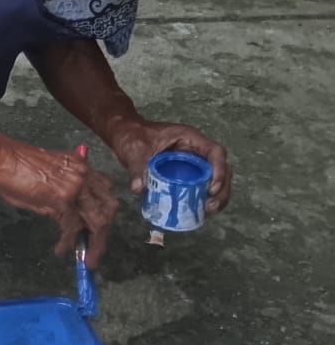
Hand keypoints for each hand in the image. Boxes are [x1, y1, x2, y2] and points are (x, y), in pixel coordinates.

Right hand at [0, 142, 118, 267]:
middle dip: (103, 235)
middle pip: (107, 210)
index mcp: (81, 167)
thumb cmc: (15, 166)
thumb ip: (64, 188)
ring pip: (96, 222)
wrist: (1, 159)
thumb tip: (68, 213)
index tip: (96, 230)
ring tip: (86, 260)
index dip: (104, 214)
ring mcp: (75, 187)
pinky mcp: (62, 199)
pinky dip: (67, 242)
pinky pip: (72, 227)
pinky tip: (61, 249)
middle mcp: (84, 176)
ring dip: (94, 245)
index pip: (105, 193)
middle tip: (96, 251)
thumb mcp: (48, 174)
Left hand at [107, 119, 231, 213]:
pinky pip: (199, 184)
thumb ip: (137, 167)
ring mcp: (191, 161)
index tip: (211, 188)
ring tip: (208, 210)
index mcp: (189, 138)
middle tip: (211, 206)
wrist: (123, 134)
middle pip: (220, 168)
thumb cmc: (132, 135)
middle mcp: (195, 149)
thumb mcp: (134, 149)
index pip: (215, 152)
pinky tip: (198, 209)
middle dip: (221, 188)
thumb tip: (138, 188)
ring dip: (215, 195)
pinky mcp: (184, 172)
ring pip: (213, 178)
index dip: (219, 170)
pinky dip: (201, 197)